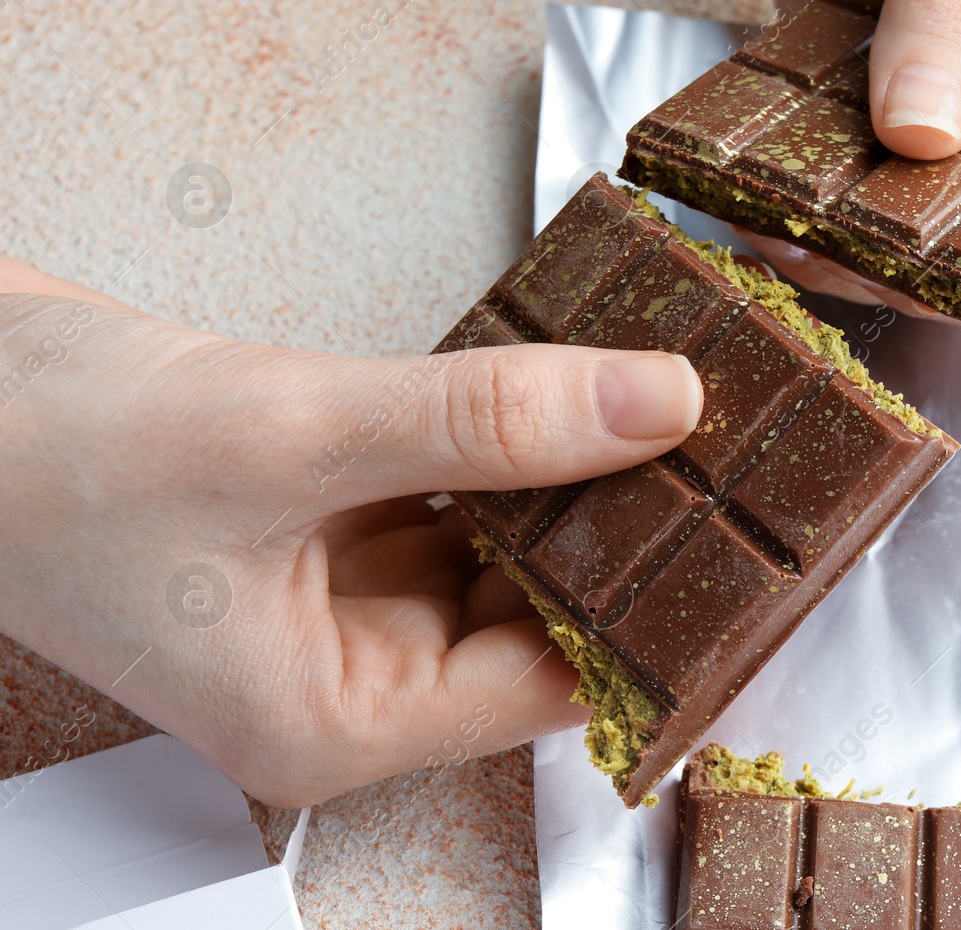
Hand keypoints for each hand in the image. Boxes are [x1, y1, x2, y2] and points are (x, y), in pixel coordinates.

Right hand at [0, 259, 700, 806]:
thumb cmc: (51, 454)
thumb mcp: (290, 435)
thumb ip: (484, 423)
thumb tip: (655, 405)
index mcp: (338, 719)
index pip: (552, 681)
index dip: (655, 604)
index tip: (745, 519)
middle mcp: (354, 676)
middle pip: (538, 609)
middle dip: (622, 524)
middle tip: (724, 435)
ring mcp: (347, 600)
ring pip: (505, 543)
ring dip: (569, 473)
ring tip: (664, 397)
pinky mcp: (340, 526)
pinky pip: (458, 492)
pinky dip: (507, 445)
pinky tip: (564, 387)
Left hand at [738, 0, 960, 304]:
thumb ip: (953, 12)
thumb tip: (922, 136)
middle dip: (929, 251)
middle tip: (852, 260)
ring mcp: (958, 91)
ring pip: (915, 200)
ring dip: (849, 230)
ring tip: (787, 240)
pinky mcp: (870, 79)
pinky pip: (838, 154)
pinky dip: (796, 183)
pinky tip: (754, 204)